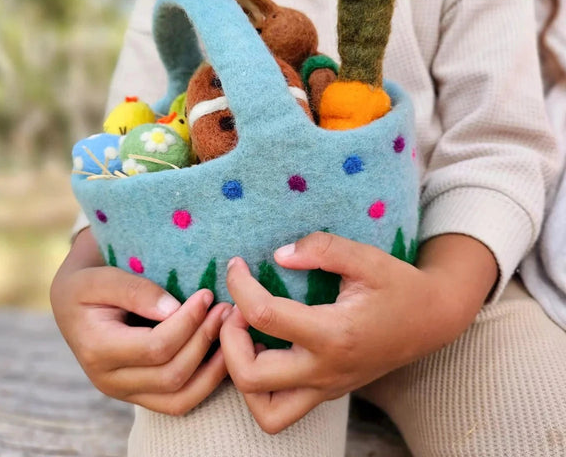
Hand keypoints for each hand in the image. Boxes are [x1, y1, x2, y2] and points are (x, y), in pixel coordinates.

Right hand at [51, 228, 231, 414]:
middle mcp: (109, 381)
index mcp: (97, 350)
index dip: (187, 322)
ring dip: (214, 365)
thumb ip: (135, 291)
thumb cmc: (88, 284)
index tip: (206, 295)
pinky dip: (208, 382)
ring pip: (181, 396)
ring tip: (231, 330)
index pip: (155, 347)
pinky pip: (181, 402)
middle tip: (226, 309)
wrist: (74, 304)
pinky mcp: (142, 395)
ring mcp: (126, 393)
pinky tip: (225, 354)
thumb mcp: (101, 278)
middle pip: (172, 374)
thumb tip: (173, 309)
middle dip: (205, 339)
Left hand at [220, 232, 496, 432]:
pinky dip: (260, 385)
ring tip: (245, 336)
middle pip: (252, 377)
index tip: (236, 265)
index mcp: (335, 334)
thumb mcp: (366, 257)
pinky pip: (281, 408)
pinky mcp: (328, 392)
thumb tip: (278, 255)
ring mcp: (327, 388)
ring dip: (241, 374)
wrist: (432, 320)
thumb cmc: (399, 286)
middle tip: (234, 308)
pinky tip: (265, 347)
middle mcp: (326, 370)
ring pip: (265, 410)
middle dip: (229, 339)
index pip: (266, 316)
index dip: (240, 286)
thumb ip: (322, 249)